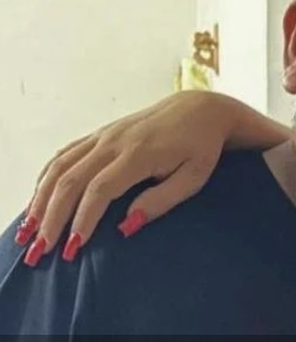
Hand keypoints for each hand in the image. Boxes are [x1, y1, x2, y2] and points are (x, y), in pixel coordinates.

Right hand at [16, 91, 234, 264]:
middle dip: (51, 217)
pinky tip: (37, 200)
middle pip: (71, 180)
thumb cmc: (201, 148)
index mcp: (139, 153)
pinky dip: (46, 179)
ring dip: (40, 200)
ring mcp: (103, 135)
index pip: (100, 189)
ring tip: (27, 231)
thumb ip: (161, 201)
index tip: (72, 247)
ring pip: (60, 167)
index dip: (82, 219)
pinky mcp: (99, 134)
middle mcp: (114, 142)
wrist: (200, 110)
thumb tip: (126, 227)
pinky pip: (64, 155)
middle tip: (39, 250)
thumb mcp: (194, 177)